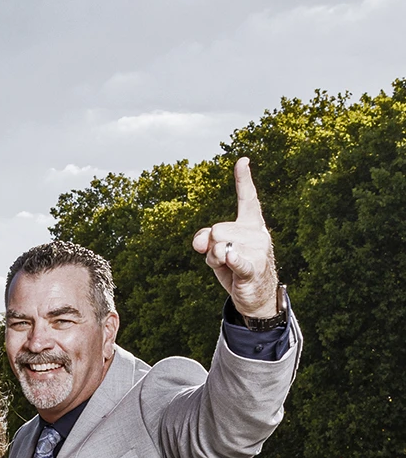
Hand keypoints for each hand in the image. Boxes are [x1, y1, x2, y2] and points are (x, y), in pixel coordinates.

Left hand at [191, 157, 279, 319]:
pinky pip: (236, 260)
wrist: (256, 297)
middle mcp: (257, 233)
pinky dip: (231, 259)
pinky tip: (230, 255)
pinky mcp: (253, 269)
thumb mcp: (217, 251)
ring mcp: (257, 251)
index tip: (242, 160)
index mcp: (251, 225)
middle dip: (210, 246)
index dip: (243, 180)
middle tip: (222, 258)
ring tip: (228, 267)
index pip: (248, 199)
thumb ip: (206, 240)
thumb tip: (201, 241)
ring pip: (218, 245)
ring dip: (214, 260)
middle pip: (217, 229)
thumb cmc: (236, 269)